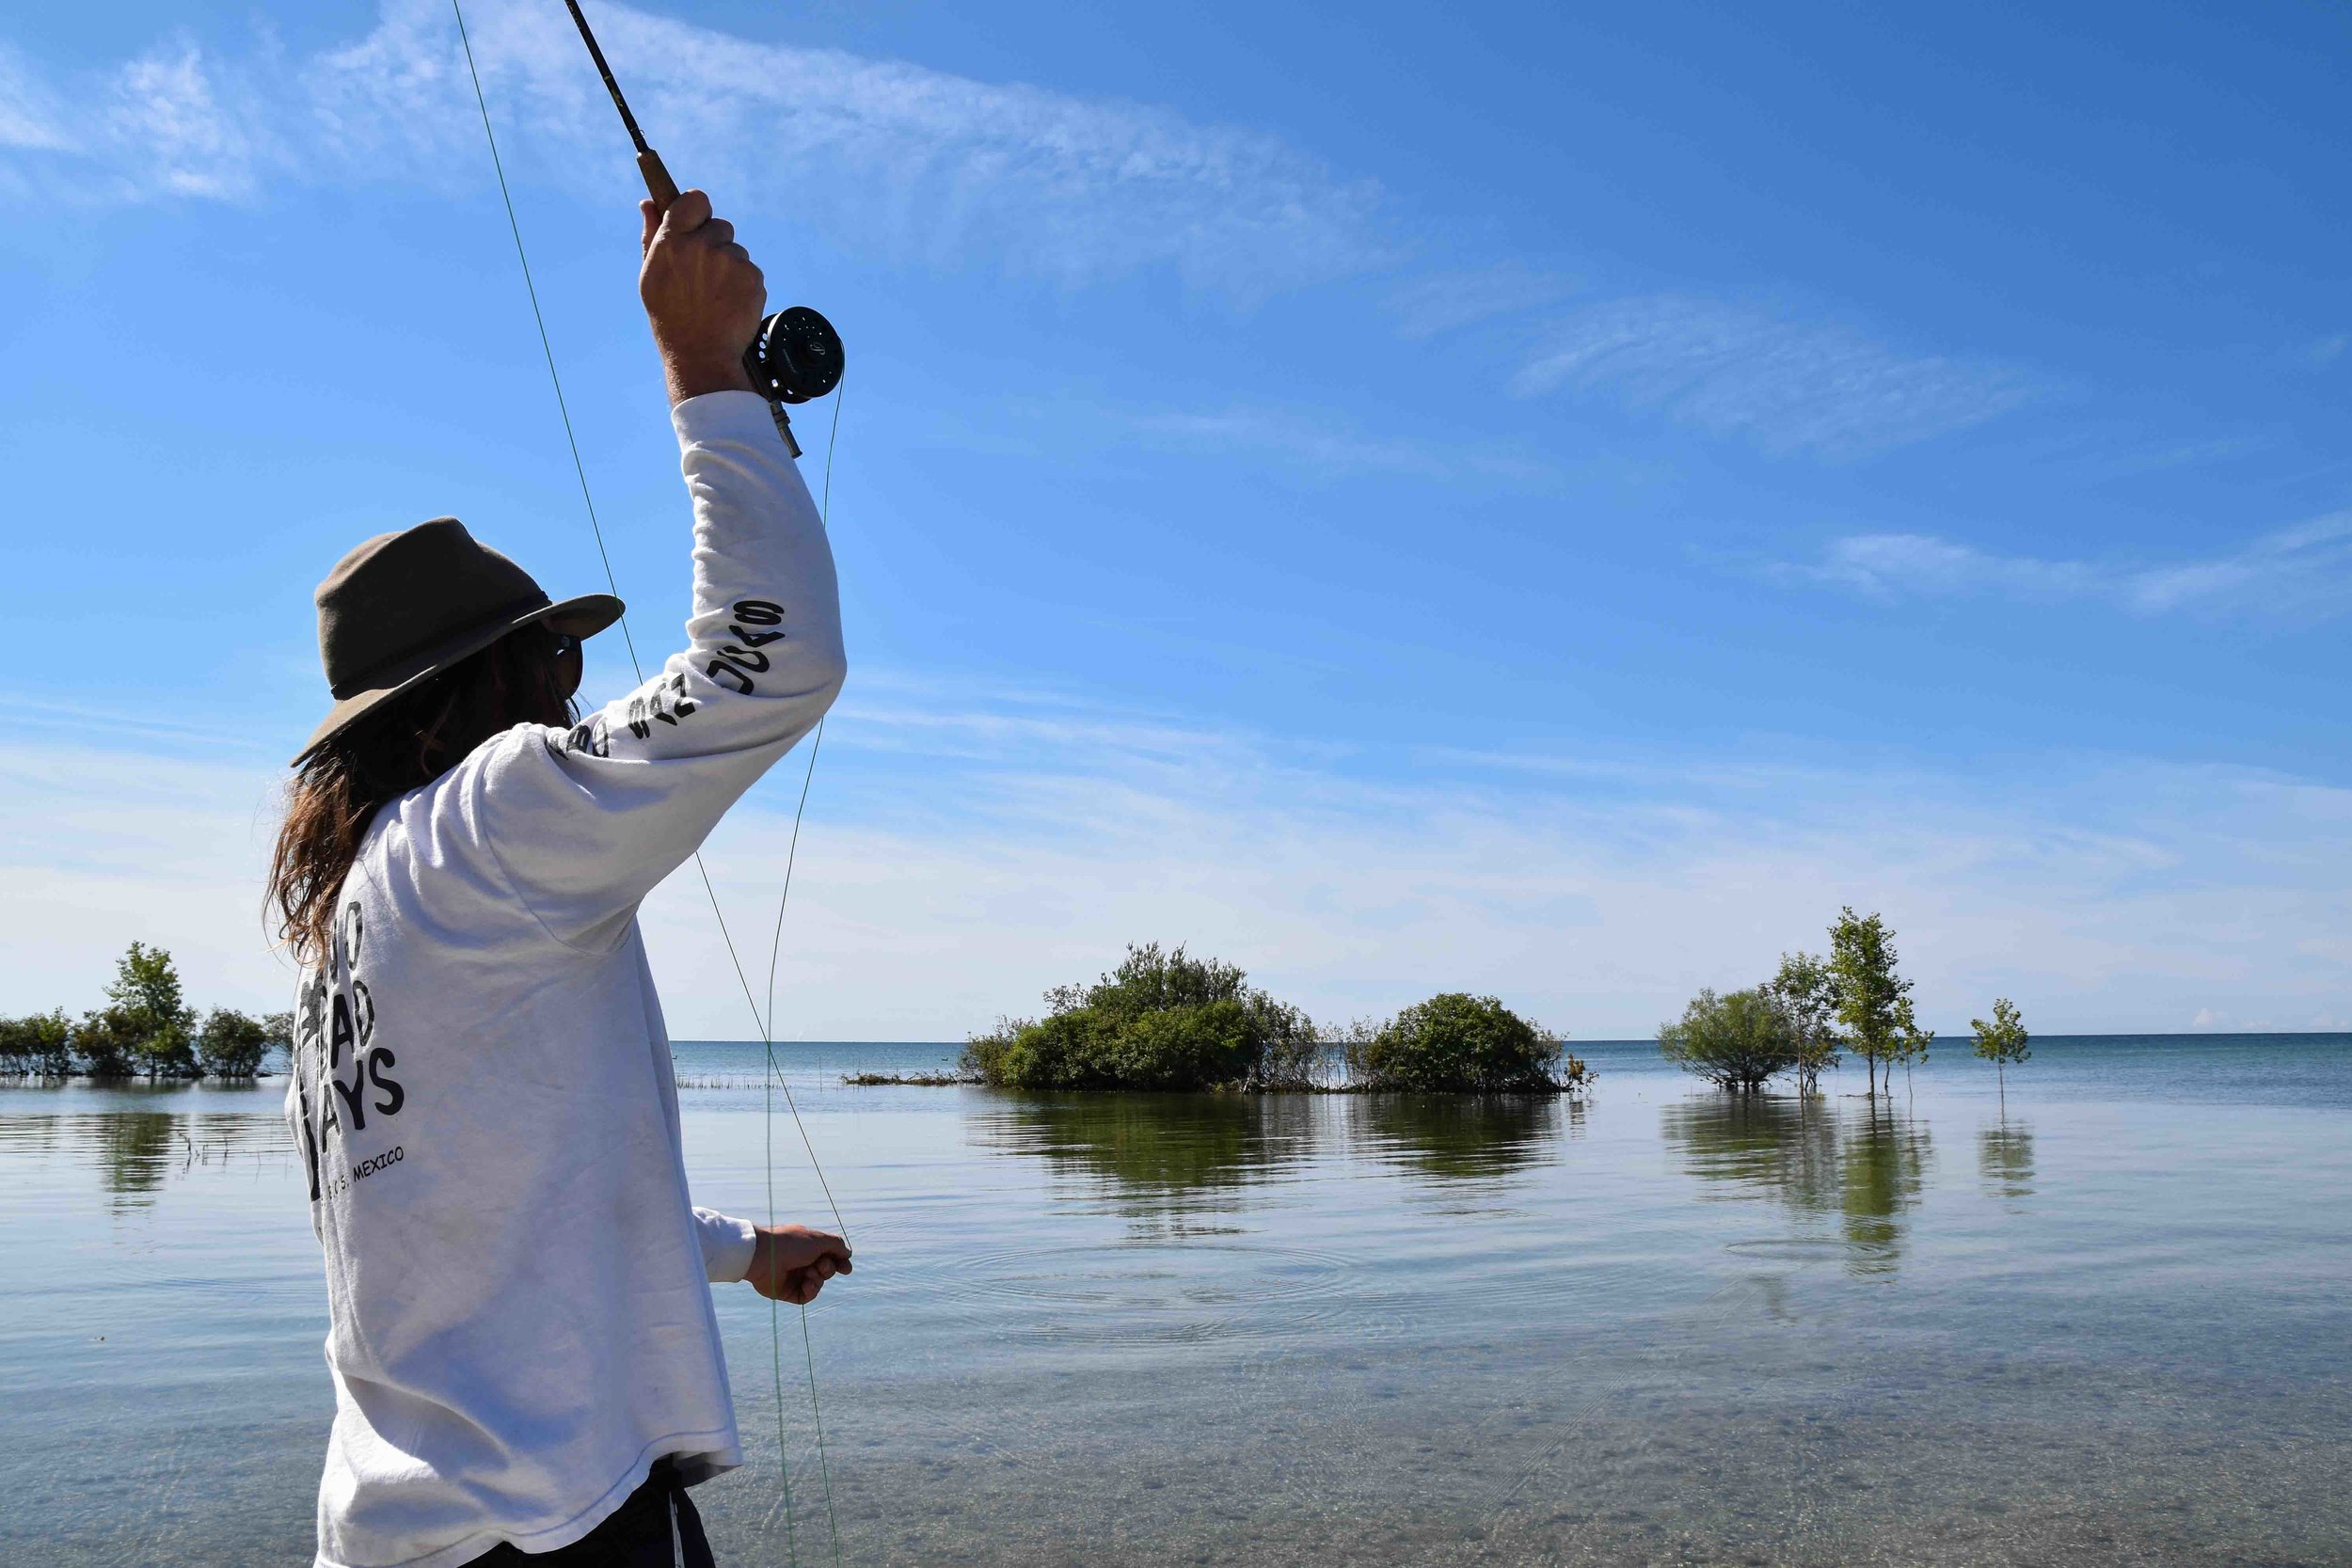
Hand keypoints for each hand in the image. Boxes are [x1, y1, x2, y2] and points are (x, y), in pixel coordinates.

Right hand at [639, 189, 764, 404]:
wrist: (701, 354)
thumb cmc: (670, 316)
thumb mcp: (651, 275)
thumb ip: (651, 235)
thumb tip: (648, 203)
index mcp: (672, 240)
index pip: (696, 199)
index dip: (698, 209)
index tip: (698, 219)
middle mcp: (702, 245)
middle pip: (721, 225)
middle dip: (715, 243)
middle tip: (704, 273)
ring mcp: (730, 260)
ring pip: (737, 250)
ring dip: (730, 266)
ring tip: (715, 294)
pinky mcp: (752, 277)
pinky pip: (751, 270)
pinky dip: (744, 284)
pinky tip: (729, 302)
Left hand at [747, 1223, 850, 1304]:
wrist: (764, 1256)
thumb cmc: (791, 1244)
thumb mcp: (818, 1239)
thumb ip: (836, 1245)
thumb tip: (848, 1254)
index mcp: (808, 1248)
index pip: (830, 1257)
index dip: (840, 1263)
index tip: (846, 1269)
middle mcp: (802, 1262)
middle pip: (827, 1271)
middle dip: (828, 1268)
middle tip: (820, 1264)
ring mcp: (795, 1277)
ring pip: (818, 1283)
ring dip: (819, 1279)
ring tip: (810, 1273)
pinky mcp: (788, 1292)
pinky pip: (807, 1296)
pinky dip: (811, 1291)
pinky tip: (807, 1284)